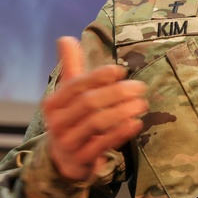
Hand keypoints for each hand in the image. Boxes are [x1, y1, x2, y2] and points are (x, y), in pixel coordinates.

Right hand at [41, 37, 147, 181]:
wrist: (63, 160)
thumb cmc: (72, 119)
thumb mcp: (68, 94)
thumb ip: (71, 67)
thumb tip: (65, 38)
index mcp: (54, 102)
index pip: (76, 85)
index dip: (99, 76)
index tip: (121, 70)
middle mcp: (57, 121)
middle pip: (89, 102)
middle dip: (117, 93)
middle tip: (141, 87)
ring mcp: (68, 142)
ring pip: (97, 122)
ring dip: (123, 111)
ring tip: (142, 104)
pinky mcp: (81, 158)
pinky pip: (103, 144)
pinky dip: (121, 132)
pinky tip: (137, 123)